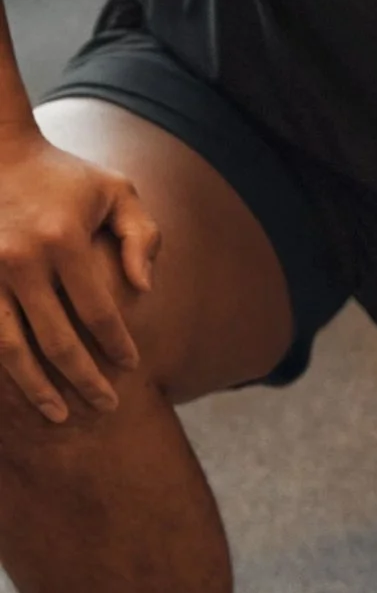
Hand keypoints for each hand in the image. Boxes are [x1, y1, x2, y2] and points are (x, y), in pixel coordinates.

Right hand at [0, 122, 156, 423]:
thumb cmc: (64, 176)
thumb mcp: (115, 192)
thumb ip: (141, 237)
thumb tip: (145, 290)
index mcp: (63, 239)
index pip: (98, 312)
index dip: (118, 345)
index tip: (132, 367)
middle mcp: (20, 258)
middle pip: (56, 341)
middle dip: (85, 380)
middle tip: (108, 406)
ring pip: (9, 348)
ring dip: (35, 388)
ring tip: (59, 416)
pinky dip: (1, 367)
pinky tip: (17, 390)